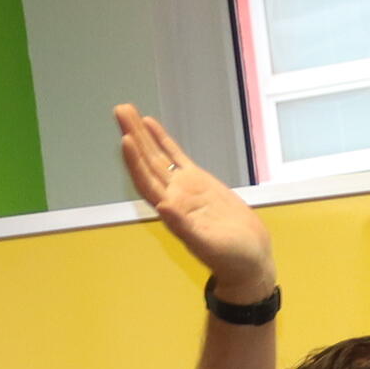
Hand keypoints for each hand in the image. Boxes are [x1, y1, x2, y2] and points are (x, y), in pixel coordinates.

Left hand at [116, 106, 272, 302]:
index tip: (126, 138)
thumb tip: (162, 207)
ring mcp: (184, 188)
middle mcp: (172, 197)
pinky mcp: (198, 182)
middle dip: (133, 136)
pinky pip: (176, 157)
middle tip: (120, 109)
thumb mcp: (209, 244)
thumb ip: (184, 227)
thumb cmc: (231, 258)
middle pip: (147, 162)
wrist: (249, 259)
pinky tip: (150, 125)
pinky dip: (163, 140)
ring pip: (157, 155)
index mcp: (172, 212)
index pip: (147, 182)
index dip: (136, 162)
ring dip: (142, 134)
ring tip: (126, 110)